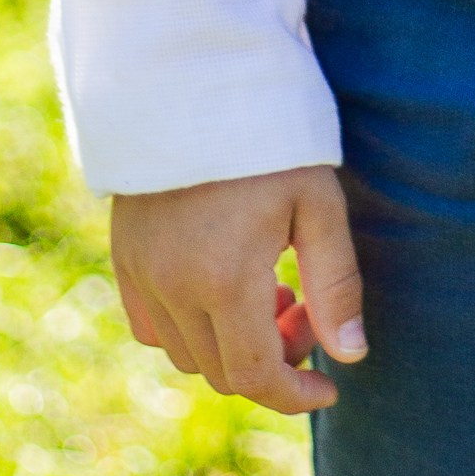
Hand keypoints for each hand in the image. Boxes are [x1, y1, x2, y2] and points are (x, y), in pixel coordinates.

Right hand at [110, 162, 364, 415]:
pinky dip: (187, 330)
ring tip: (268, 289)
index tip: (328, 389)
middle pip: (222, 372)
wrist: (194, 79)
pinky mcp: (124, 256)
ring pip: (187, 355)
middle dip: (273, 362)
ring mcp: (141, 274)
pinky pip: (150, 326)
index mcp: (224, 280)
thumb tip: (349, 357)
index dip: (295, 396)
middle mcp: (173, 288)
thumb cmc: (269, 137)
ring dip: (231, 346)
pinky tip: (220, 289)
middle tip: (304, 312)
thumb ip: (335, 285)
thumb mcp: (317, 203)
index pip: (255, 376)